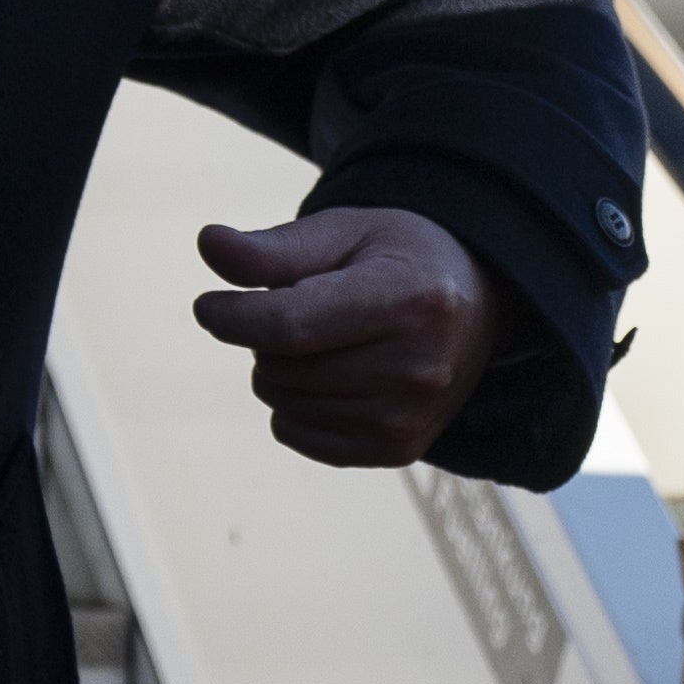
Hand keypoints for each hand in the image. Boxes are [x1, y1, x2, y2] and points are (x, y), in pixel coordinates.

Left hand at [191, 207, 504, 466]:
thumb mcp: (344, 233)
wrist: (475, 307)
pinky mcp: (395, 450)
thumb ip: (273, 247)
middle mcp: (418, 368)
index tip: (207, 305)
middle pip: (281, 367)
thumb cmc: (397, 259)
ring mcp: (408, 418)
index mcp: (411, 299)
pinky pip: (294, 433)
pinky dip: (292, 404)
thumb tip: (208, 243)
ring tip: (324, 339)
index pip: (291, 326)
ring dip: (279, 369)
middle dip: (265, 335)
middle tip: (304, 308)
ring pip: (281, 403)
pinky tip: (329, 375)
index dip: (233, 317)